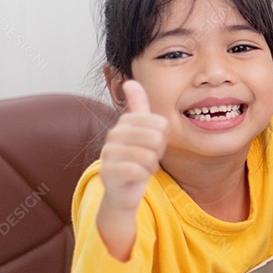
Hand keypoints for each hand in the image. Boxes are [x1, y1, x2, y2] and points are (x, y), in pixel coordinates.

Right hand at [97, 81, 168, 258]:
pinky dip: (142, 176)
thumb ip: (138, 107)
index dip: (163, 138)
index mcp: (125, 122)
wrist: (123, 191)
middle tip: (147, 158)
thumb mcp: (143, 132)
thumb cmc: (137, 159)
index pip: (161, 123)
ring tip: (140, 167)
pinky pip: (139, 170)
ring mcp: (109, 153)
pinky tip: (135, 177)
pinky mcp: (109, 172)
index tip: (152, 145)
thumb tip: (130, 81)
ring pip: (149, 155)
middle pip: (156, 138)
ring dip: (150, 166)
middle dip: (157, 152)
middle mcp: (114, 134)